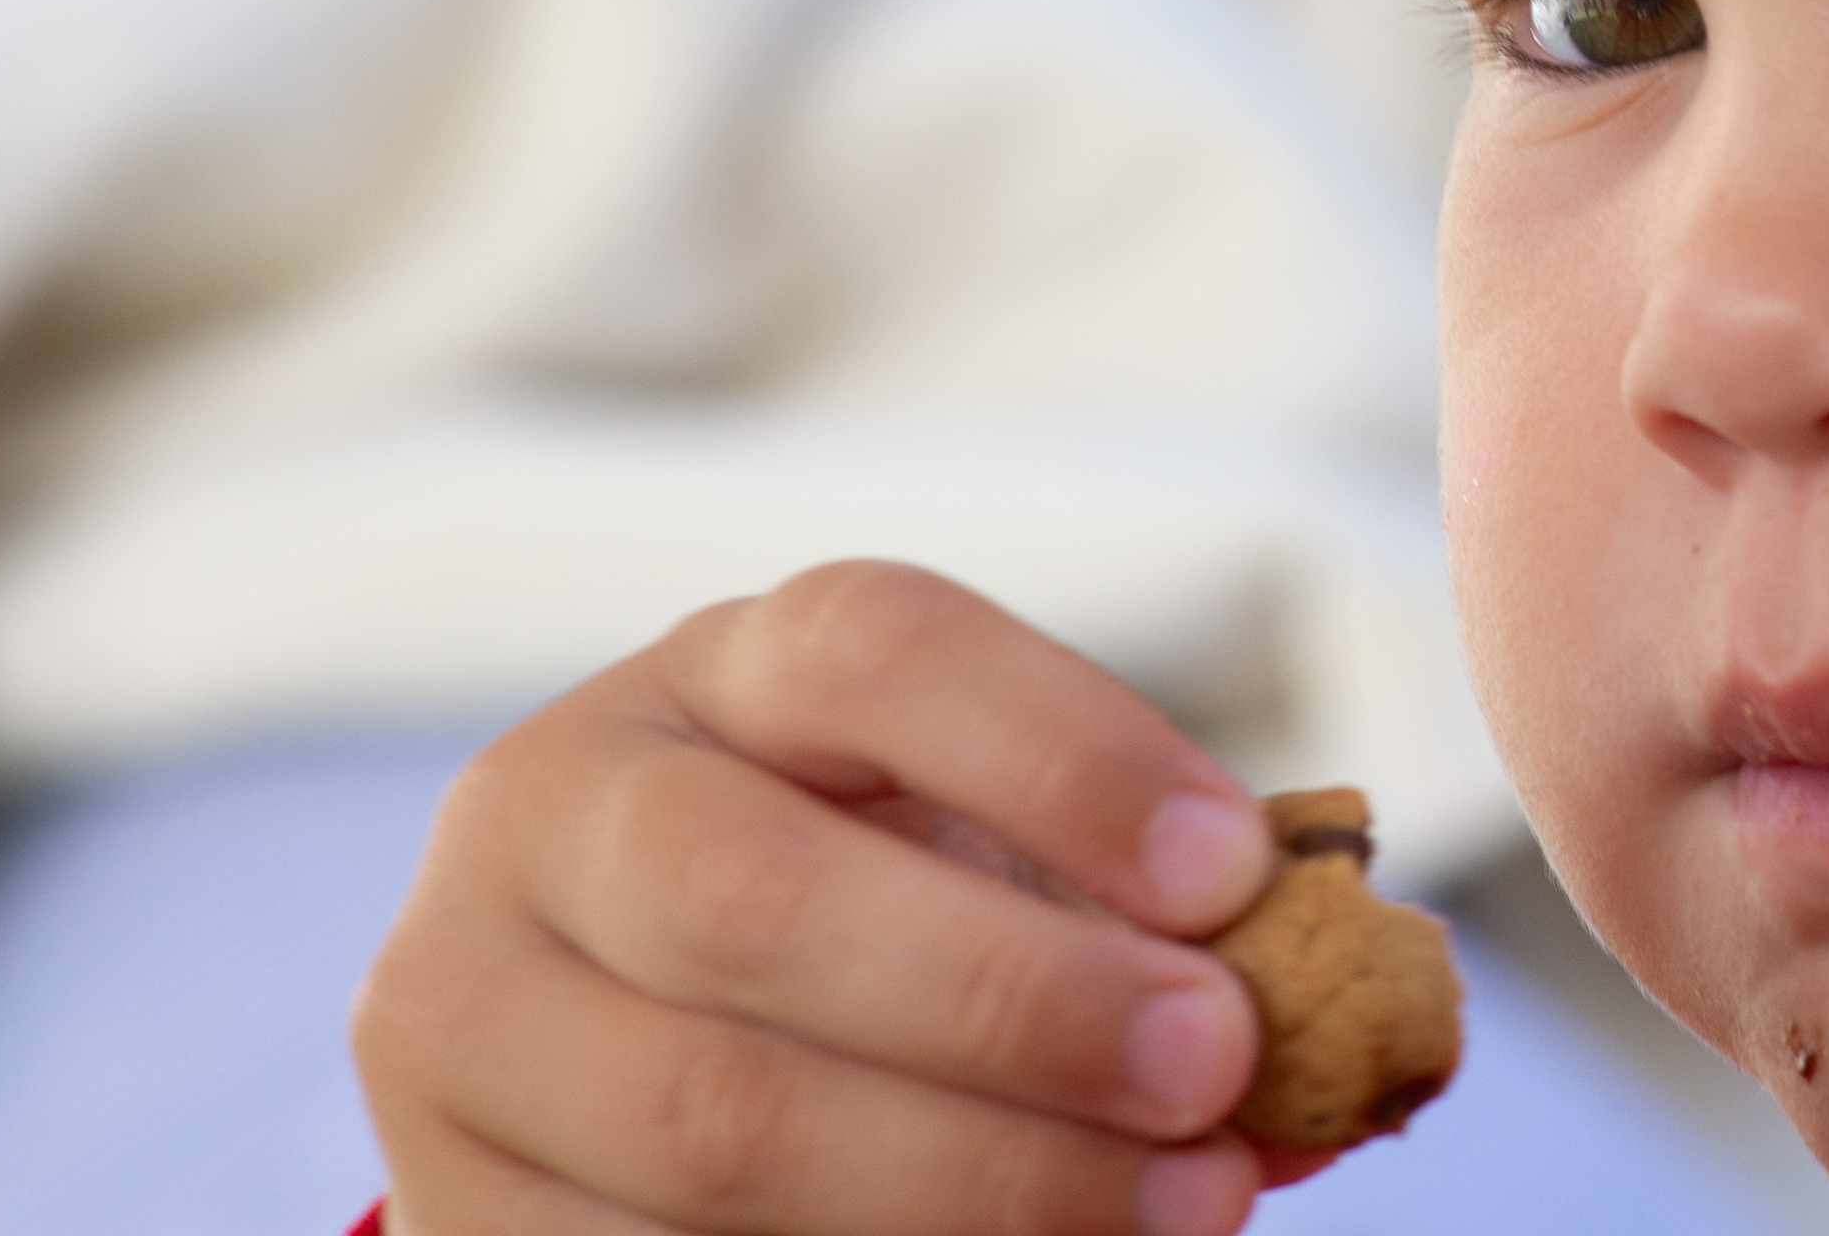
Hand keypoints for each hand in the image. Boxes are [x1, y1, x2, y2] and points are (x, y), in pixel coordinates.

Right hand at [354, 561, 1279, 1235]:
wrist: (653, 1049)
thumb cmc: (910, 925)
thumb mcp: (1009, 863)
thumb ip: (1167, 916)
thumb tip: (1375, 1009)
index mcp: (722, 672)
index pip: (874, 648)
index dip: (1063, 750)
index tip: (1235, 868)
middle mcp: (552, 808)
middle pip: (759, 895)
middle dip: (1015, 1000)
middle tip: (1221, 1066)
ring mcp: (464, 1016)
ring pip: (707, 1121)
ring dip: (973, 1183)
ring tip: (1184, 1207)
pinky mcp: (453, 1209)